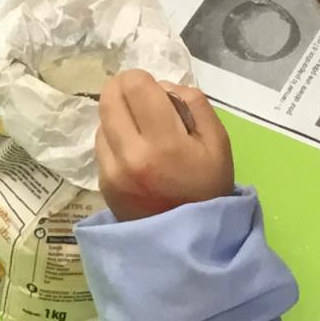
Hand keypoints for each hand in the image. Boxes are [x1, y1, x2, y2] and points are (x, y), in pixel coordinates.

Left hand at [95, 73, 235, 221]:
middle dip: (124, 89)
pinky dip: (114, 138)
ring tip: (141, 130)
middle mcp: (130, 154)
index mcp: (164, 143)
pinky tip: (134, 151)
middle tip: (141, 100)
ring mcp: (112, 170)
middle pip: (108, 96)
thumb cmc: (208, 189)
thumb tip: (162, 86)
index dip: (143, 79)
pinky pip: (101, 143)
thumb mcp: (218, 142)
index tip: (154, 91)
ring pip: (102, 118)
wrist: (190, 241)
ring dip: (118, 115)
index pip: (134, 85)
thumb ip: (193, 103)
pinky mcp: (102, 183)